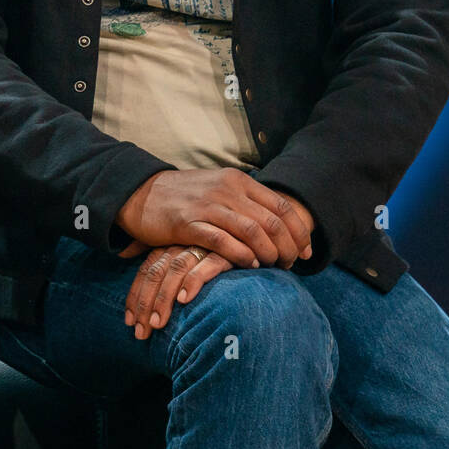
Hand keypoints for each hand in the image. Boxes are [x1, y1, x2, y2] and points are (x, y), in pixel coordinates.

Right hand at [115, 167, 312, 269]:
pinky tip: (249, 266)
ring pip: (252, 231)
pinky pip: (223, 241)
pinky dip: (241, 255)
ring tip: (273, 267)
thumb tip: (278, 224)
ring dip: (268, 253)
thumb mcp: (220, 189)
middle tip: (291, 265)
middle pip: (271, 220)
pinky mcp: (188, 223)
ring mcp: (208, 205)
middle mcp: (227, 190)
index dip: (299, 230)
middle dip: (288, 246)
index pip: (281, 205)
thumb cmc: (186, 196)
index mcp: (239, 181)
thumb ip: (247, 203)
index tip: (306, 251)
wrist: (142, 193)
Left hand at [124, 245, 231, 339]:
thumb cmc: (216, 260)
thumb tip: (139, 288)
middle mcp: (183, 243)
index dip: (135, 296)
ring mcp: (203, 246)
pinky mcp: (225, 252)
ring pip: (175, 270)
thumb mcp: (188, 263)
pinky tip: (185, 299)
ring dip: (164, 298)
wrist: (255, 244)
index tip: (129, 322)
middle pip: (156, 272)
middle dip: (146, 303)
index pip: (146, 269)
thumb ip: (166, 274)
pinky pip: (206, 265)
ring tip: (158, 324)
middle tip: (142, 331)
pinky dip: (193, 281)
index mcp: (171, 244)